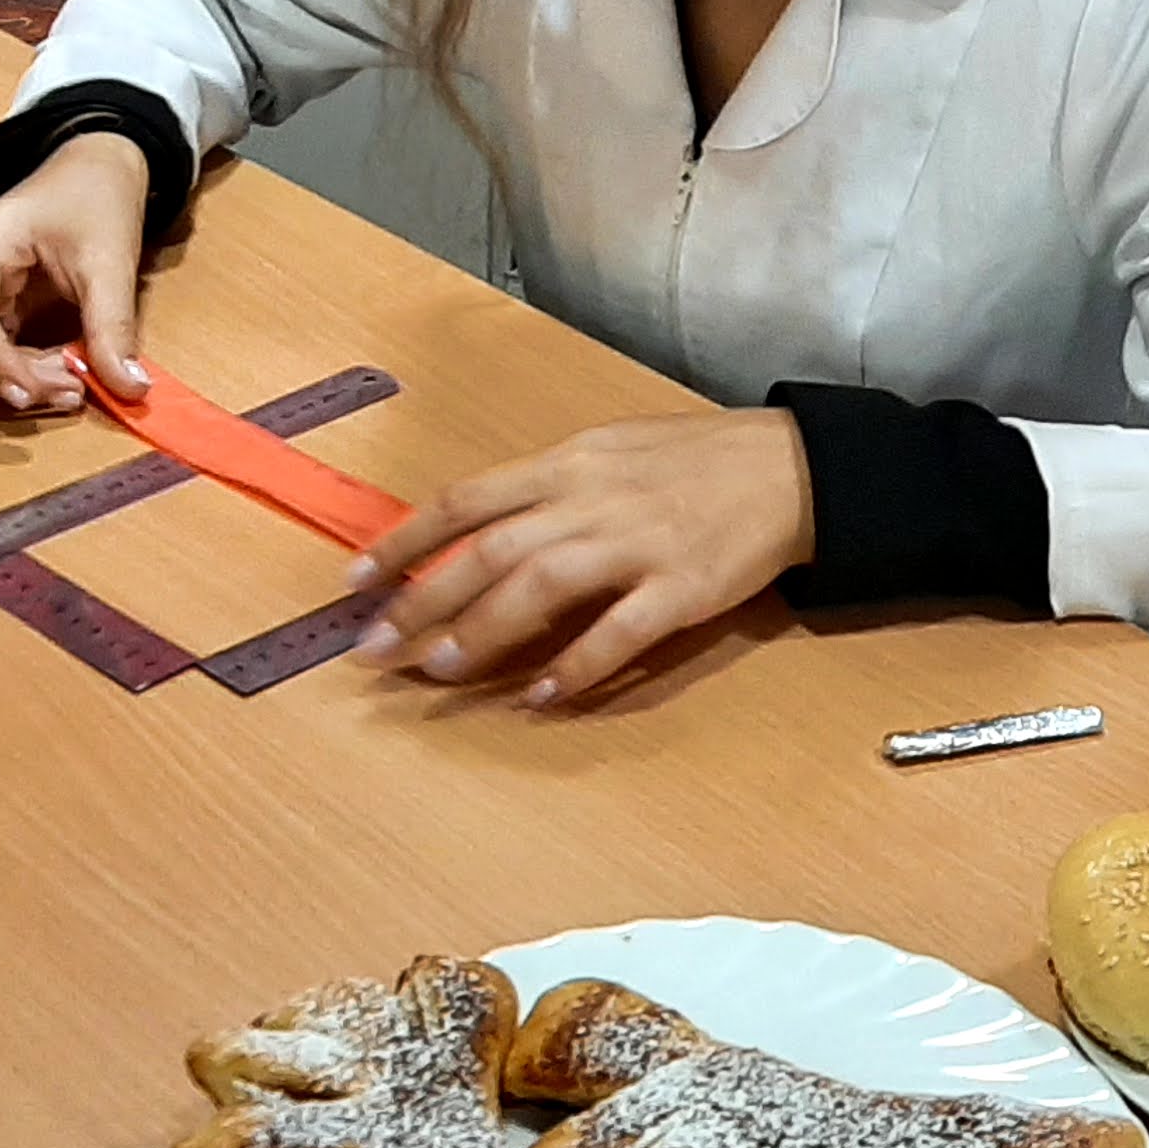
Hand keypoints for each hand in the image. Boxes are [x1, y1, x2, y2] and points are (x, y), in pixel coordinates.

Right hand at [0, 131, 156, 413]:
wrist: (98, 170)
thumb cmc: (96, 196)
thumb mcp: (111, 258)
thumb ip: (114, 325)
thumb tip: (128, 388)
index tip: (32, 393)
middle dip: (7, 376)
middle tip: (72, 392)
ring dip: (15, 379)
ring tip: (73, 385)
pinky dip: (22, 370)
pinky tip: (63, 373)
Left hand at [352, 410, 815, 707]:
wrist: (793, 468)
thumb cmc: (696, 461)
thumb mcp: (611, 451)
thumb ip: (548, 490)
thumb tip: (477, 533)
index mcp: (570, 463)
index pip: (467, 500)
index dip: (405, 541)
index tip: (355, 579)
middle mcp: (594, 499)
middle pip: (490, 549)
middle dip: (423, 600)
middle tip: (375, 646)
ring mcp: (639, 543)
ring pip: (542, 586)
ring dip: (484, 632)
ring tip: (441, 670)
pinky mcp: (684, 587)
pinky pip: (620, 633)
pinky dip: (577, 666)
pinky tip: (543, 695)